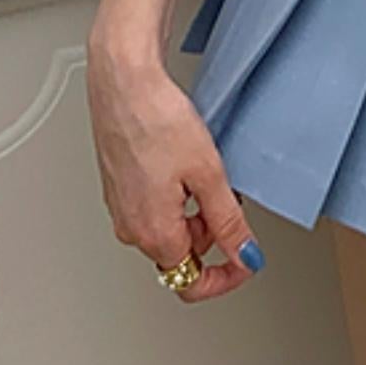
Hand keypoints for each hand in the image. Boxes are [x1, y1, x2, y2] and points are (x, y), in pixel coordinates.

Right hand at [85, 49, 264, 303]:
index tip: (246, 260)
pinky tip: (186, 163)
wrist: (124, 82)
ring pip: (169, 229)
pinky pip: (154, 207)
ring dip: (195, 212)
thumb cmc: (157, 119)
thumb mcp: (209, 174)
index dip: (224, 277)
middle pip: (181, 254)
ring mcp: (121, 207)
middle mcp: (130, 227)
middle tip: (231, 197)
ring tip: (208, 171)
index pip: (190, 282)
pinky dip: (178, 196)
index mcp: (152, 232)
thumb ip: (228, 223)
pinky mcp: (119, 186)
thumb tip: (244, 256)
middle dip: (212, 234)